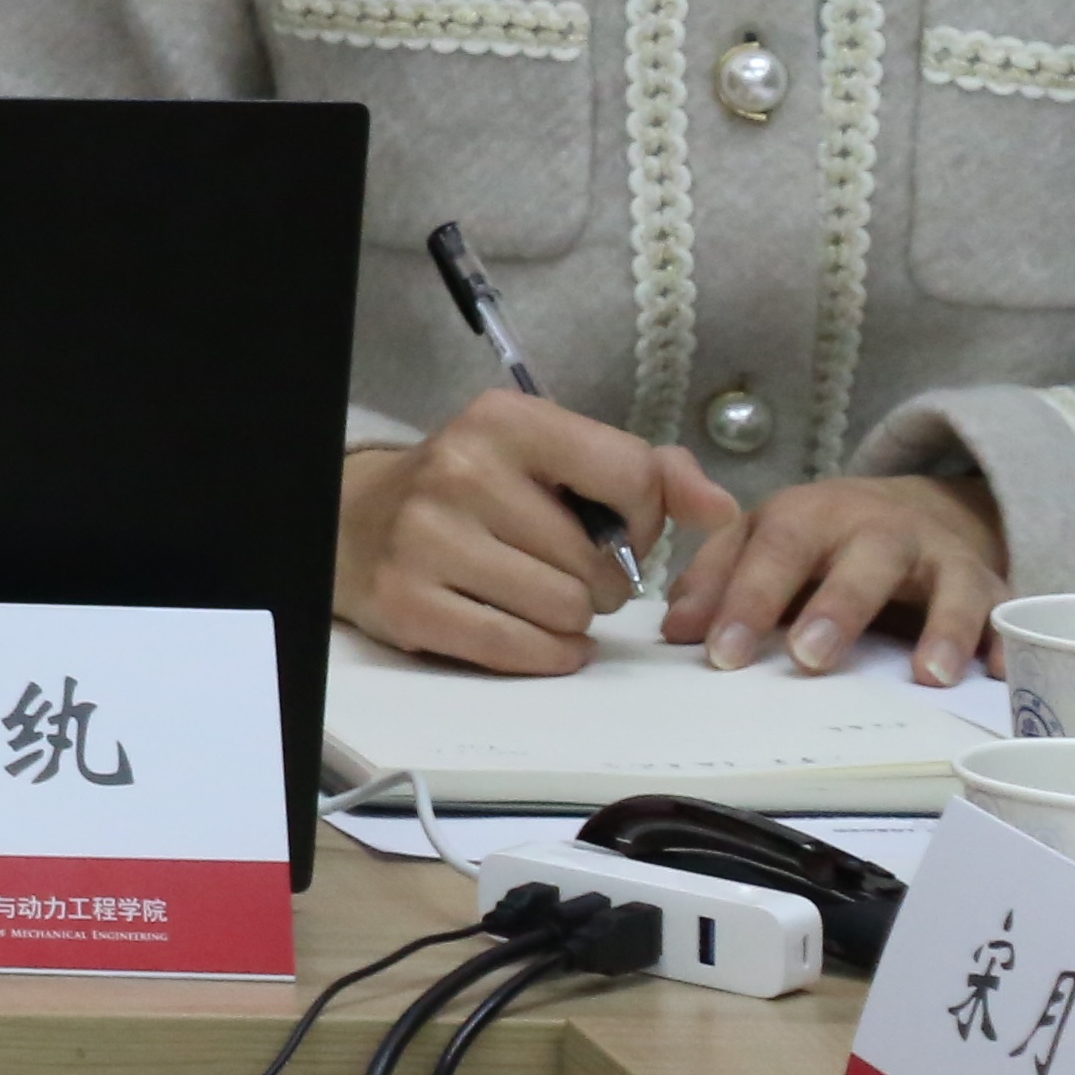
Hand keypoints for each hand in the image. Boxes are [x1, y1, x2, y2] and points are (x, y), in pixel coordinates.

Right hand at [334, 390, 726, 673]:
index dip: (643, 519)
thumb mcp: (552, 456)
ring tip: (537, 594)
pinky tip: (535, 635)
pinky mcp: (408, 601)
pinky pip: (520, 648)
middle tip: (561, 567)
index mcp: (504, 420)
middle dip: (600, 580)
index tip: (610, 525)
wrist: (355, 520)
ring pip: (566, 611)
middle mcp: (461, 470)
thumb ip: (647, 471)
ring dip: (571, 619)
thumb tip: (720, 510)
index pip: (634, 477)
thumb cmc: (476, 491)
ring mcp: (427, 538)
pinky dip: (546, 654)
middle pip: (599, 563)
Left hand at [668, 468, 1012, 681]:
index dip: (745, 600)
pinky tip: (993, 672)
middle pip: (860, 561)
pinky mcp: (985, 583)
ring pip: (945, 584)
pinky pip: (1000, 610)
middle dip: (836, 609)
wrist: (907, 510)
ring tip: (926, 676)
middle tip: (809, 660)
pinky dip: (1002, 639)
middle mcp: (876, 530)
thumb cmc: (816, 539)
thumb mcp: (759, 540)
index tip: (721, 655)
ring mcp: (937, 555)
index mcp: (808, 515)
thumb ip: (714, 579)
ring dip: (939, 628)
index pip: (771, 551)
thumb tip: (675, 631)